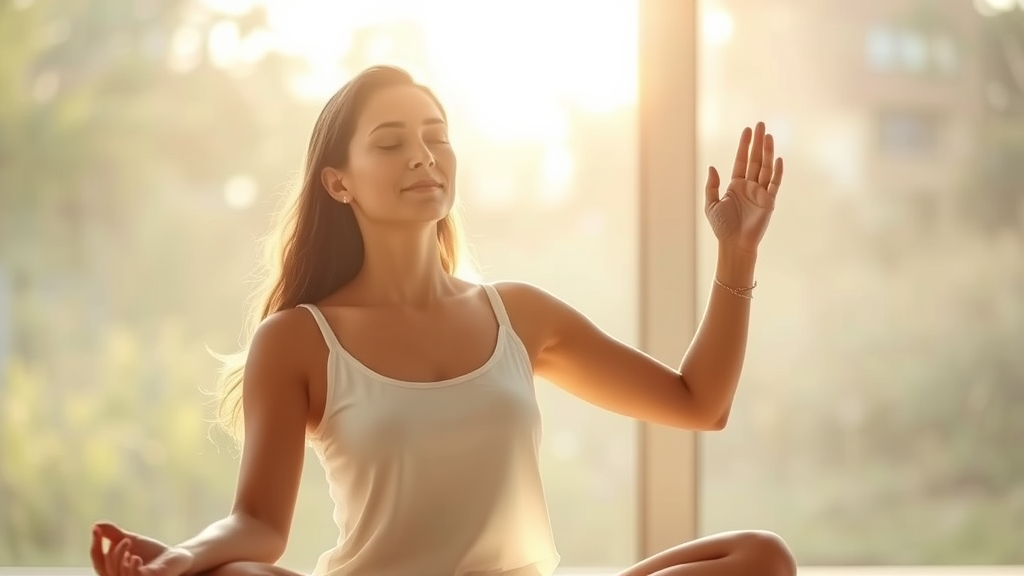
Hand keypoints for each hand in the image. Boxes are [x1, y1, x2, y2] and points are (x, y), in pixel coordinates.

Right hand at [90, 522, 194, 575]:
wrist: (175, 555)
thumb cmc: (151, 552)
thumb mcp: (131, 540)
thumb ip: (114, 534)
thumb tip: (96, 524)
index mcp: (114, 570)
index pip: (98, 562)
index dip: (95, 546)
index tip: (95, 529)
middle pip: (104, 570)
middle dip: (112, 553)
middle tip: (126, 539)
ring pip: (117, 574)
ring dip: (120, 557)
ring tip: (129, 542)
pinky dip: (131, 568)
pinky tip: (135, 558)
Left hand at [705, 122, 784, 254]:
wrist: (734, 243)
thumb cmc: (722, 227)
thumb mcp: (711, 204)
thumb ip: (711, 186)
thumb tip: (712, 167)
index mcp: (735, 185)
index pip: (741, 160)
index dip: (744, 145)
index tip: (747, 130)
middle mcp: (749, 186)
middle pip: (755, 159)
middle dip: (757, 142)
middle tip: (761, 125)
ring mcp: (760, 192)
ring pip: (765, 167)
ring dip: (767, 151)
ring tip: (768, 135)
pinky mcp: (769, 201)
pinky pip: (774, 183)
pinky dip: (777, 171)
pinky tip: (778, 158)